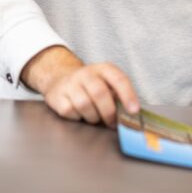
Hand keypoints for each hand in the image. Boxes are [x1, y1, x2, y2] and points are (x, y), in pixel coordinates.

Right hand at [21, 46, 139, 126]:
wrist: (59, 78)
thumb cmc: (91, 86)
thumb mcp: (107, 84)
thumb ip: (118, 96)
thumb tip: (131, 115)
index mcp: (104, 69)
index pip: (119, 79)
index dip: (128, 95)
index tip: (134, 111)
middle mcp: (86, 73)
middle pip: (100, 93)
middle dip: (109, 112)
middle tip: (112, 123)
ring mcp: (70, 84)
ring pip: (84, 104)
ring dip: (93, 117)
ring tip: (94, 117)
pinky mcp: (57, 96)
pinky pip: (70, 111)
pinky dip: (77, 117)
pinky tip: (79, 114)